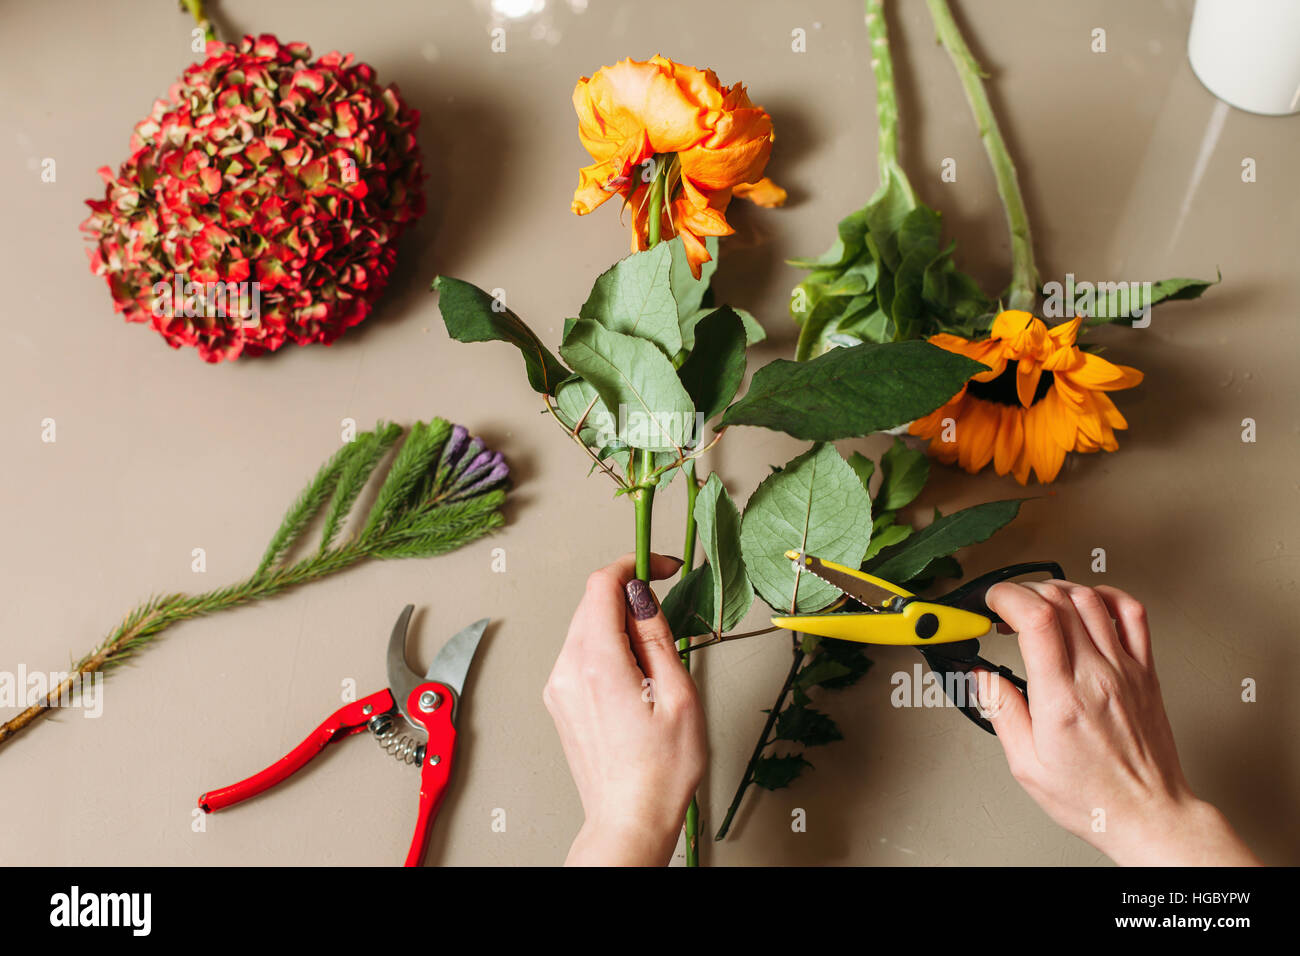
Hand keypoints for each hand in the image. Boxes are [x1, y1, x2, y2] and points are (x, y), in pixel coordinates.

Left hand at [544, 552, 705, 865]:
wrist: (628, 819)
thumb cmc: (659, 772)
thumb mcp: (679, 695)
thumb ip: (657, 635)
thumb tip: (643, 595)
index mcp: (598, 665)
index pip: (602, 584)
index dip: (633, 564)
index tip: (660, 566)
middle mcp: (568, 671)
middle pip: (591, 602)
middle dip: (627, 594)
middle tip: (665, 607)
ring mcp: (558, 686)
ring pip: (585, 626)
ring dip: (618, 623)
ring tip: (654, 659)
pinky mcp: (559, 700)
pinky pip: (580, 653)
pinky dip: (607, 646)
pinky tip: (634, 675)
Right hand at [979, 580, 1257, 865]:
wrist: (1149, 815)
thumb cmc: (1093, 798)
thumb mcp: (1026, 765)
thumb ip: (1001, 711)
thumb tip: (981, 676)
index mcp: (1062, 699)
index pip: (1036, 618)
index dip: (1007, 597)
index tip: (992, 604)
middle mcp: (1096, 677)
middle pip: (1060, 599)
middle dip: (1024, 592)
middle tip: (1007, 610)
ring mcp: (1125, 670)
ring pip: (1091, 599)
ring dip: (1057, 590)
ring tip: (1039, 607)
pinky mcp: (1145, 672)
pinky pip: (1133, 614)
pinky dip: (1107, 595)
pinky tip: (1088, 603)